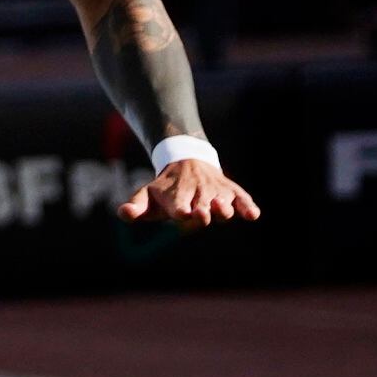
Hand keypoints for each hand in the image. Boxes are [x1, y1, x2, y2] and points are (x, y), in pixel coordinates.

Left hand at [120, 160, 258, 229]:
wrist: (186, 161)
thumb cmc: (164, 188)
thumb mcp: (147, 195)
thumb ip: (136, 206)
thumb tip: (123, 213)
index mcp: (175, 196)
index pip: (179, 205)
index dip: (181, 210)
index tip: (183, 214)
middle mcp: (197, 193)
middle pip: (203, 206)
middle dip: (202, 211)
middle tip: (202, 213)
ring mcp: (215, 192)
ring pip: (223, 202)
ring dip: (224, 208)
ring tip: (223, 210)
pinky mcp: (231, 191)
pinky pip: (241, 198)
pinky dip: (247, 206)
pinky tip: (253, 215)